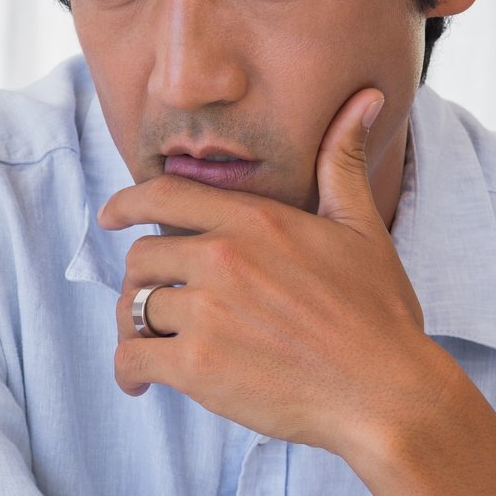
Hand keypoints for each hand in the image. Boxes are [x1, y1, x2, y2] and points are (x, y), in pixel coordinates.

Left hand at [99, 88, 446, 457]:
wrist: (388, 395)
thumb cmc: (380, 316)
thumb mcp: (362, 229)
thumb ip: (341, 164)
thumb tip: (366, 99)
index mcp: (255, 222)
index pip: (163, 196)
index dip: (125, 205)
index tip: (108, 216)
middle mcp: (224, 259)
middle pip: (141, 258)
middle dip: (142, 281)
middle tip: (156, 306)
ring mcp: (208, 313)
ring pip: (134, 308)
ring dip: (136, 327)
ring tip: (152, 345)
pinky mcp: (198, 367)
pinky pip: (133, 357)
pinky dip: (129, 370)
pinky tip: (140, 381)